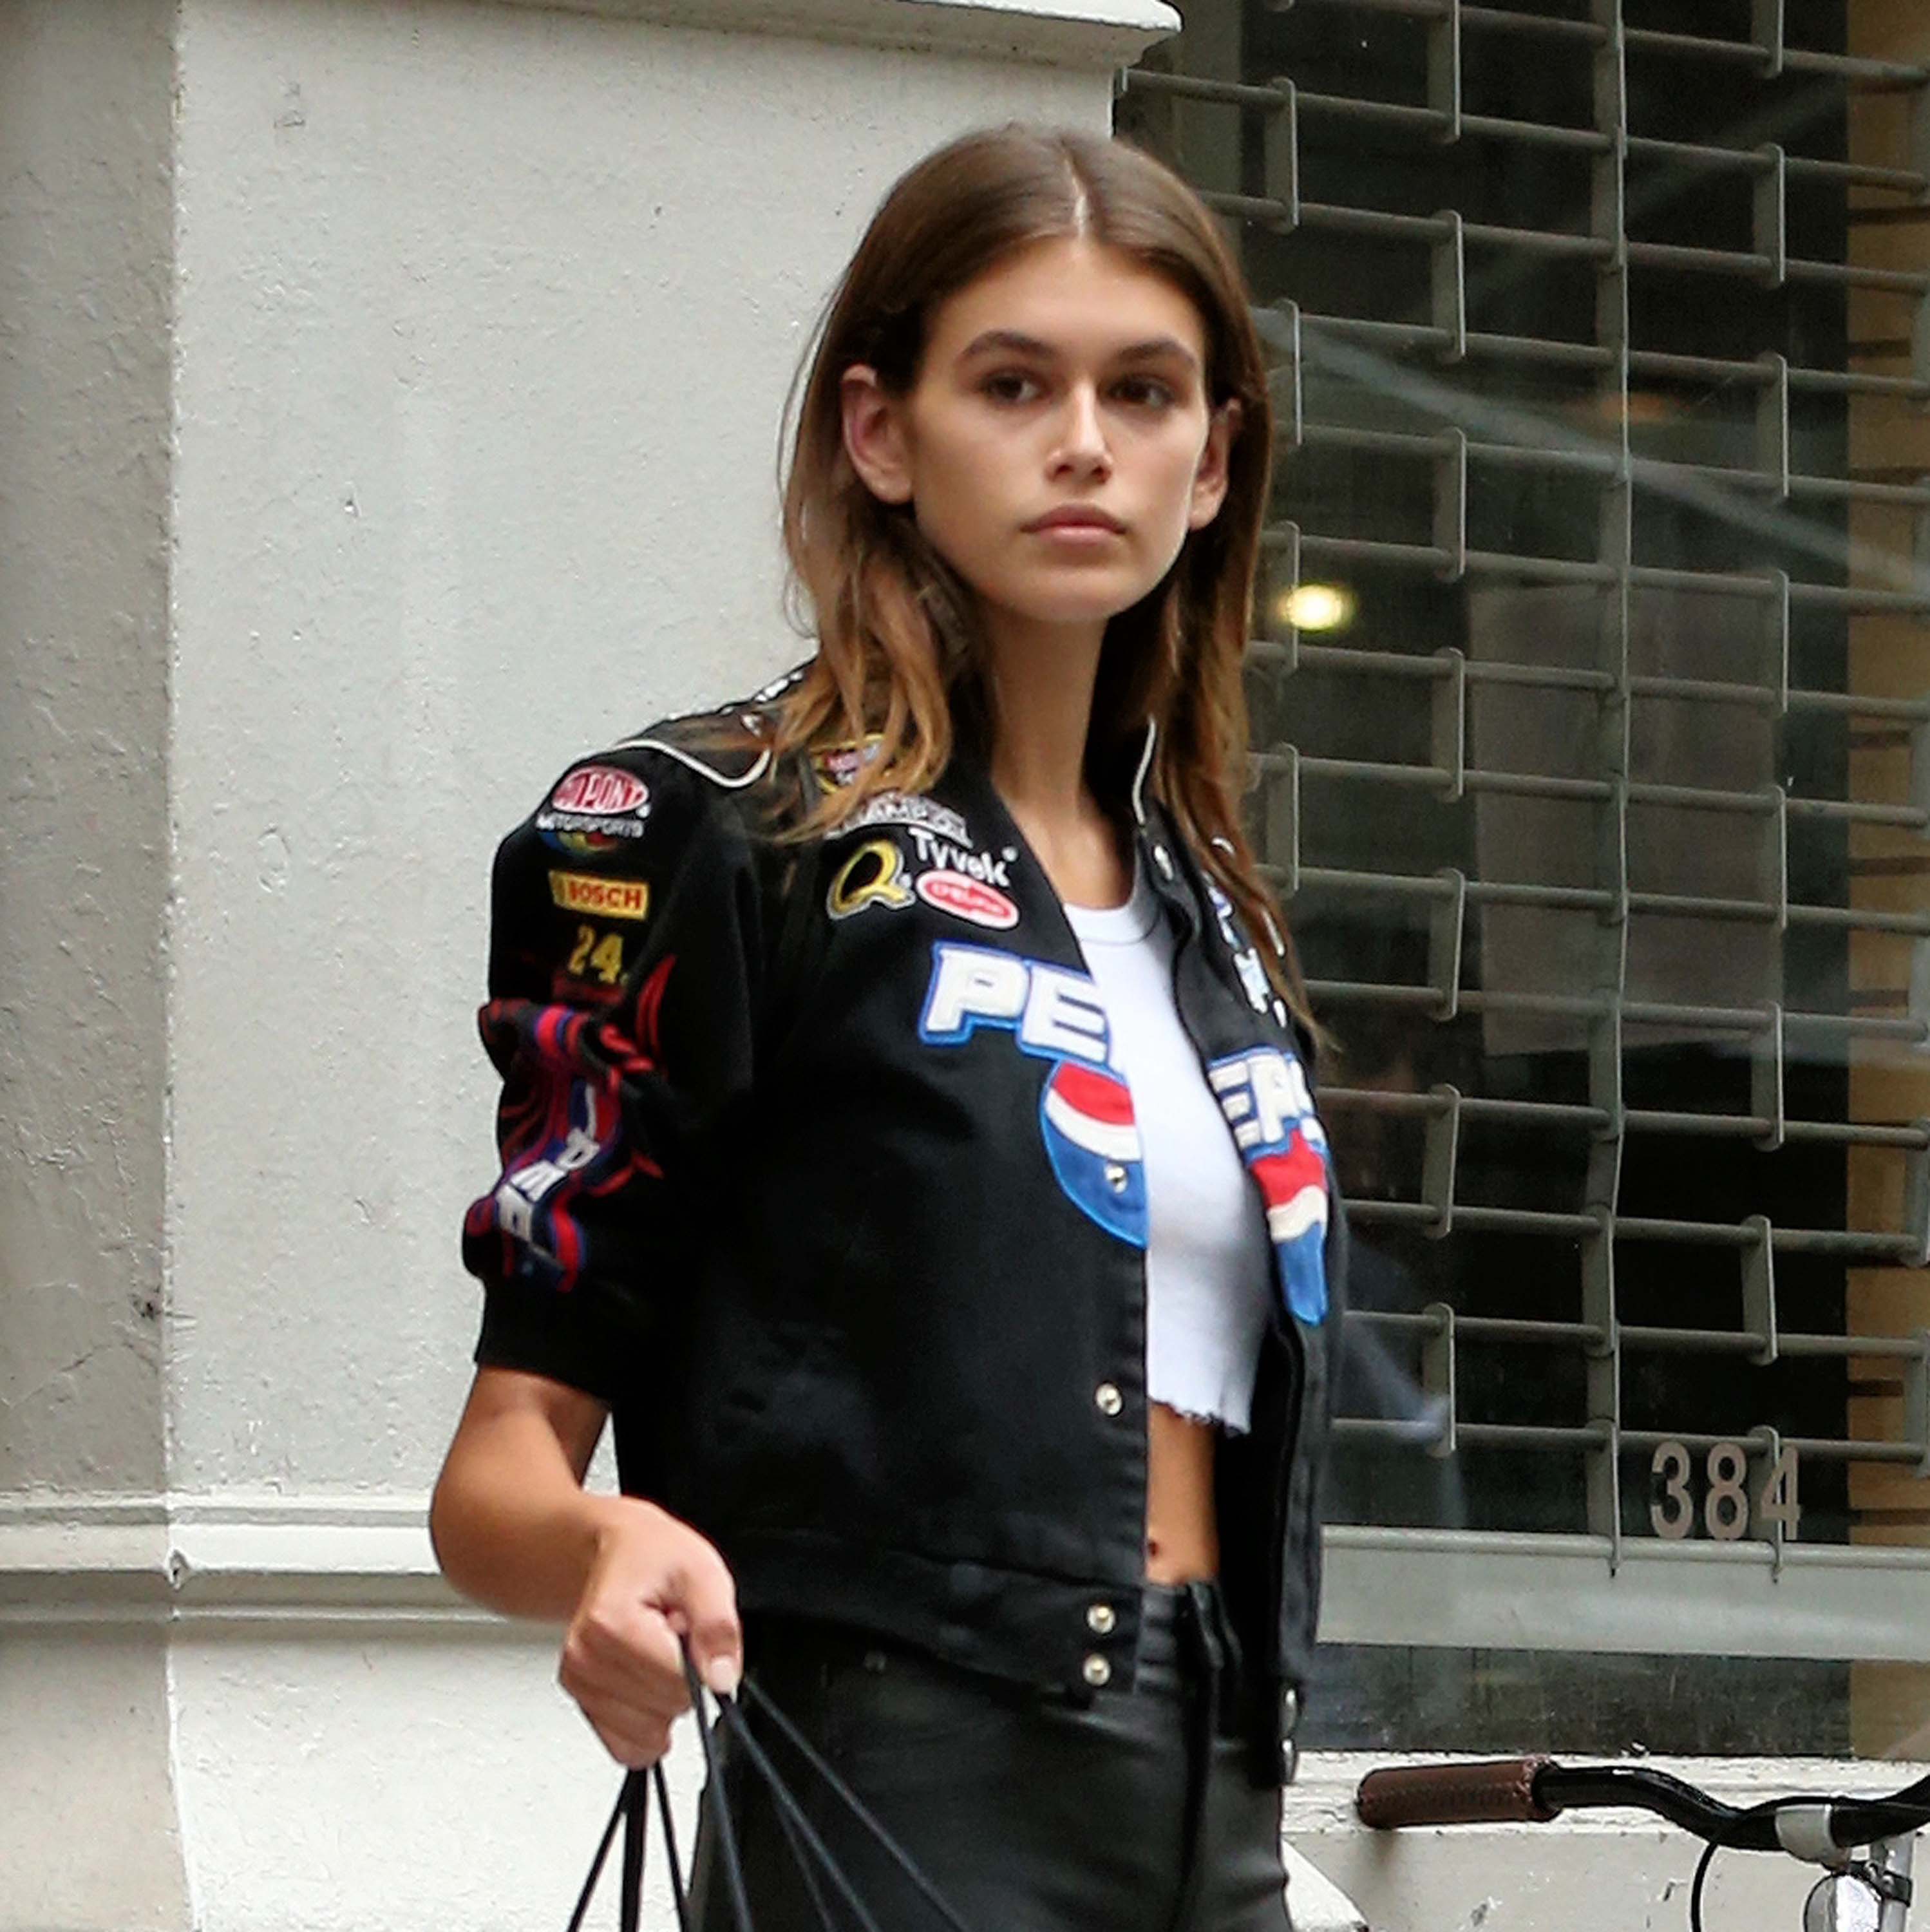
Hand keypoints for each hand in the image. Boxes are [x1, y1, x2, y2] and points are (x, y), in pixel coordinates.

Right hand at [558, 1497, 742, 1767]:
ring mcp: (579, 1683)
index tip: (688, 1628)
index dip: (701, 1660)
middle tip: (672, 1634)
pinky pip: (626, 1746)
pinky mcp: (581, 1702)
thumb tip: (721, 1681)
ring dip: (664, 1700)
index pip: (677, 1682)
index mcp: (612, 1623)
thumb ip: (718, 1626)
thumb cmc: (655, 1557)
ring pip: (646, 1735)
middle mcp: (585, 1658)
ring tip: (657, 1652)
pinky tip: (646, 1682)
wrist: (617, 1552)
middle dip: (683, 1678)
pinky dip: (647, 1725)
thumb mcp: (702, 1572)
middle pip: (663, 1710)